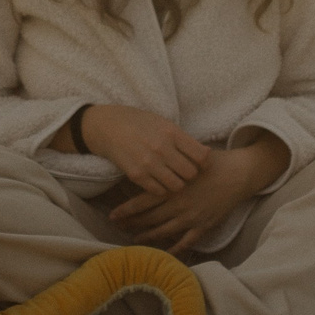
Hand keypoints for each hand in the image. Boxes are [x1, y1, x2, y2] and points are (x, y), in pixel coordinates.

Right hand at [74, 104, 208, 193]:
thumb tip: (207, 154)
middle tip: (185, 172)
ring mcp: (148, 163)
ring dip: (177, 184)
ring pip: (177, 186)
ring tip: (173, 178)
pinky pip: (159, 191)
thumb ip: (183, 139)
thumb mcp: (164, 123)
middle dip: (191, 175)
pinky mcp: (136, 175)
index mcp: (172, 132)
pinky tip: (159, 181)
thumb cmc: (140, 123)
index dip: (204, 163)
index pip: (201, 156)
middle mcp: (162, 148)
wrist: (108, 127)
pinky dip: (162, 189)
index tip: (200, 164)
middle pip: (191, 173)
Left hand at [109, 139, 284, 253]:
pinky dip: (173, 249)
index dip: (126, 211)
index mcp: (173, 187)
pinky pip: (185, 242)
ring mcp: (191, 218)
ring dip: (147, 237)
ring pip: (163, 232)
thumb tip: (146, 163)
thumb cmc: (212, 162)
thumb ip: (167, 165)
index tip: (112, 216)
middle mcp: (179, 205)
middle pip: (149, 219)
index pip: (142, 202)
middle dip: (132, 225)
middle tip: (118, 228)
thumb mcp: (186, 159)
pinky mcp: (204, 226)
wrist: (239, 174)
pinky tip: (163, 253)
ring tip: (134, 239)